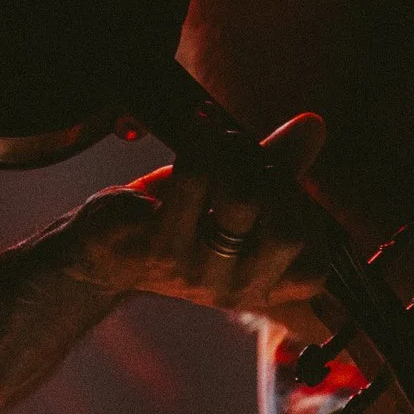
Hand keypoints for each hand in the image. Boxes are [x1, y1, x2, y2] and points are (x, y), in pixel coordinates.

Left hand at [69, 113, 329, 316]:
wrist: (99, 255)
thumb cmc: (177, 222)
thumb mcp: (235, 201)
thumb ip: (279, 168)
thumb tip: (314, 125)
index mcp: (259, 287)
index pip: (313, 271)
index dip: (305, 220)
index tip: (274, 186)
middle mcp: (232, 289)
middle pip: (288, 234)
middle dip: (274, 181)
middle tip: (246, 159)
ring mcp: (193, 270)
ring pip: (243, 199)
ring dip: (236, 154)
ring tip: (218, 141)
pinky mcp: (156, 243)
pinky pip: (196, 178)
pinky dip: (203, 140)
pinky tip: (197, 127)